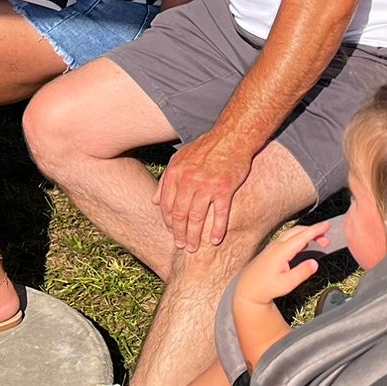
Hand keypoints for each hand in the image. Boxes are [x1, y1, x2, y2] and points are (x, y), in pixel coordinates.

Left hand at [156, 127, 254, 250]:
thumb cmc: (205, 148)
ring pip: (197, 218)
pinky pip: (220, 214)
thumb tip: (155, 201)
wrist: (231, 137)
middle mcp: (188, 181)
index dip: (168, 222)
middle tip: (182, 246)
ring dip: (195, 236)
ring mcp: (207, 185)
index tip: (172, 232)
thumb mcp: (179, 159)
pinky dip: (218, 229)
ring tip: (194, 248)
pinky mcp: (225, 188)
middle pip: (180, 215)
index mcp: (175, 174)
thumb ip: (166, 180)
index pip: (167, 206)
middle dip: (179, 234)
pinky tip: (216, 240)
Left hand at [233, 221, 331, 308]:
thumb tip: (315, 263)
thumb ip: (302, 273)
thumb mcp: (287, 284)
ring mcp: (273, 247)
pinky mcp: (271, 250)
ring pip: (292, 233)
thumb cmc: (265, 288)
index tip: (327, 226)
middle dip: (314, 231)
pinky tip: (305, 243)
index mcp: (281, 252)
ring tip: (320, 240)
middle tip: (327, 237)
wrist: (247, 290)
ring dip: (307, 233)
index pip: (302, 236)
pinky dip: (299, 237)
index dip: (316, 230)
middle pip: (298, 231)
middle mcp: (276, 246)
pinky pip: (288, 238)